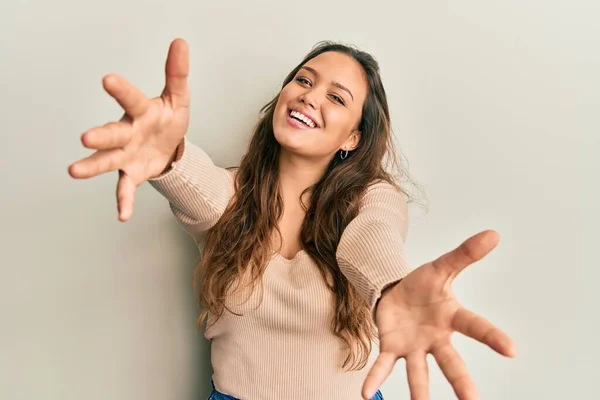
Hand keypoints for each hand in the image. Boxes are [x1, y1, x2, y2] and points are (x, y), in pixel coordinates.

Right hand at [68, 38, 190, 221]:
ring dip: (93, 166)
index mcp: (141, 111)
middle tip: (86, 137)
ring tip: (74, 171)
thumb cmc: (168, 119)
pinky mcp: (132, 174)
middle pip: (113, 133)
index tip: (108, 80)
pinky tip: (122, 215)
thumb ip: (177, 73)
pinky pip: (125, 188)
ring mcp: (127, 155)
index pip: (132, 99)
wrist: (171, 147)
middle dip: (100, 135)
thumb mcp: (178, 97)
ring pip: (108, 160)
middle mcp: (128, 133)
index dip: (121, 90)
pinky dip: (124, 201)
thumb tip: (181, 43)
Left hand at [363, 230, 515, 399]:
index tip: (511, 350)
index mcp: (452, 318)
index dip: (492, 337)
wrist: (398, 291)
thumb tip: (492, 234)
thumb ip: (464, 254)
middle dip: (461, 383)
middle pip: (451, 362)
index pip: (475, 326)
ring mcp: (414, 346)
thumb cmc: (424, 285)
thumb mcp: (441, 266)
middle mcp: (436, 339)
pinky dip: (375, 379)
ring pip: (418, 372)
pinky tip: (367, 394)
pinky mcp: (392, 347)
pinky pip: (384, 365)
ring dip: (419, 392)